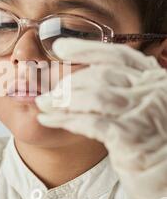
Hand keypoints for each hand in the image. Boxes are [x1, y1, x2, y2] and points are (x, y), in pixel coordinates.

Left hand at [35, 38, 166, 198]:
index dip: (87, 49)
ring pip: (94, 94)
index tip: (60, 47)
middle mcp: (154, 91)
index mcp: (156, 81)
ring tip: (43, 104)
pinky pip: (89, 121)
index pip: (119, 55)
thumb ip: (125, 95)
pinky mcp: (132, 136)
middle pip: (101, 74)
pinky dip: (64, 118)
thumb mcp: (144, 115)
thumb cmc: (153, 151)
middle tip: (46, 90)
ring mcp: (145, 112)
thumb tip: (83, 83)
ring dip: (63, 98)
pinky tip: (47, 119)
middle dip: (68, 81)